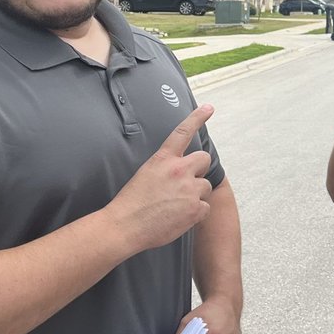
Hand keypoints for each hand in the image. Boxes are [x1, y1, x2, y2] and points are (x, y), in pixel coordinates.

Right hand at [107, 105, 214, 254]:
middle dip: (199, 169)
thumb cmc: (131, 203)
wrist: (125, 226)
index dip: (197, 118)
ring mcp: (189, 189)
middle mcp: (179, 170)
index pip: (183, 132)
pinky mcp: (196, 208)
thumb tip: (180, 171)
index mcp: (163, 159)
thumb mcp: (146, 174)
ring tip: (175, 206)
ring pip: (205, 187)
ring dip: (195, 195)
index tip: (209, 107)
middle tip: (186, 183)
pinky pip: (205, 207)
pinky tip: (179, 217)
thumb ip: (166, 168)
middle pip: (204, 160)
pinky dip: (196, 213)